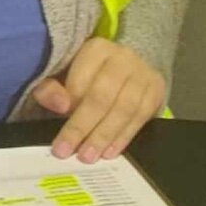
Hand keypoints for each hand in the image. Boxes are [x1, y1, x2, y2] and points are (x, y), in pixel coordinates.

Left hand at [32, 38, 165, 162]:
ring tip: (88, 156)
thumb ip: (49, 88)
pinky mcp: (156, 88)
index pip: (81, 80)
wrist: (123, 66)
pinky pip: (141, 116)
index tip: (58, 129)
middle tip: (69, 152)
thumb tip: (61, 106)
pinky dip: (124, 137)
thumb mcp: (59, 74)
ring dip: (105, 136)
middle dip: (84, 127)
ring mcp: (143, 72)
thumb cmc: (83, 72)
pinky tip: (109, 152)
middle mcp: (122, 56)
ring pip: (124, 108)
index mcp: (95, 49)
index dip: (69, 108)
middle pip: (102, 96)